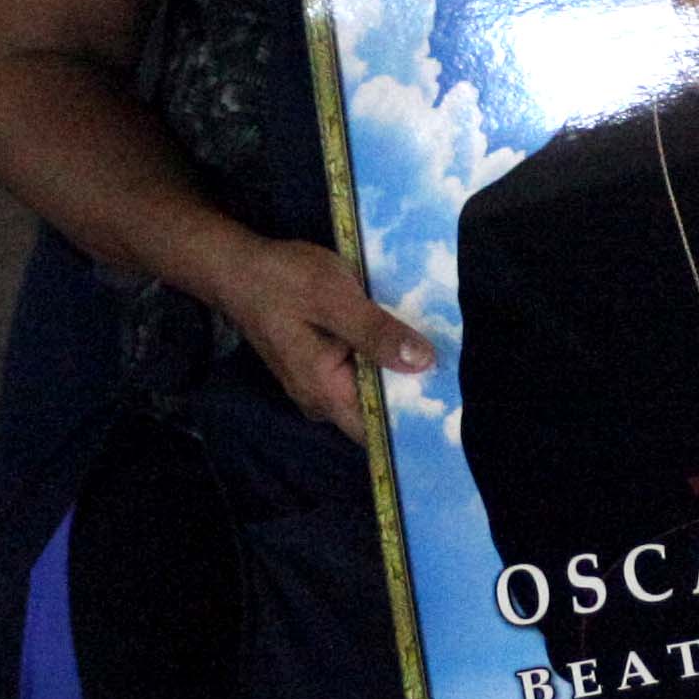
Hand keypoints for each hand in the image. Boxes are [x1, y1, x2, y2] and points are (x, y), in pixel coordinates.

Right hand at [207, 234, 433, 438]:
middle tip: (460, 374)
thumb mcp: (334, 297)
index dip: (417, 424)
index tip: (454, 409)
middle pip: (380, 411)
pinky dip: (384, 359)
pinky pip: (362, 373)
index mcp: (326, 393)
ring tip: (444, 355)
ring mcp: (320, 385)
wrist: (237, 266)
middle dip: (416, 393)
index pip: (379, 431)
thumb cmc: (282, 280)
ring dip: (401, 372)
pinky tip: (410, 339)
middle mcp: (322, 400)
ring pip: (372, 390)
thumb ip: (377, 332)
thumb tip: (424, 361)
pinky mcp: (322, 365)